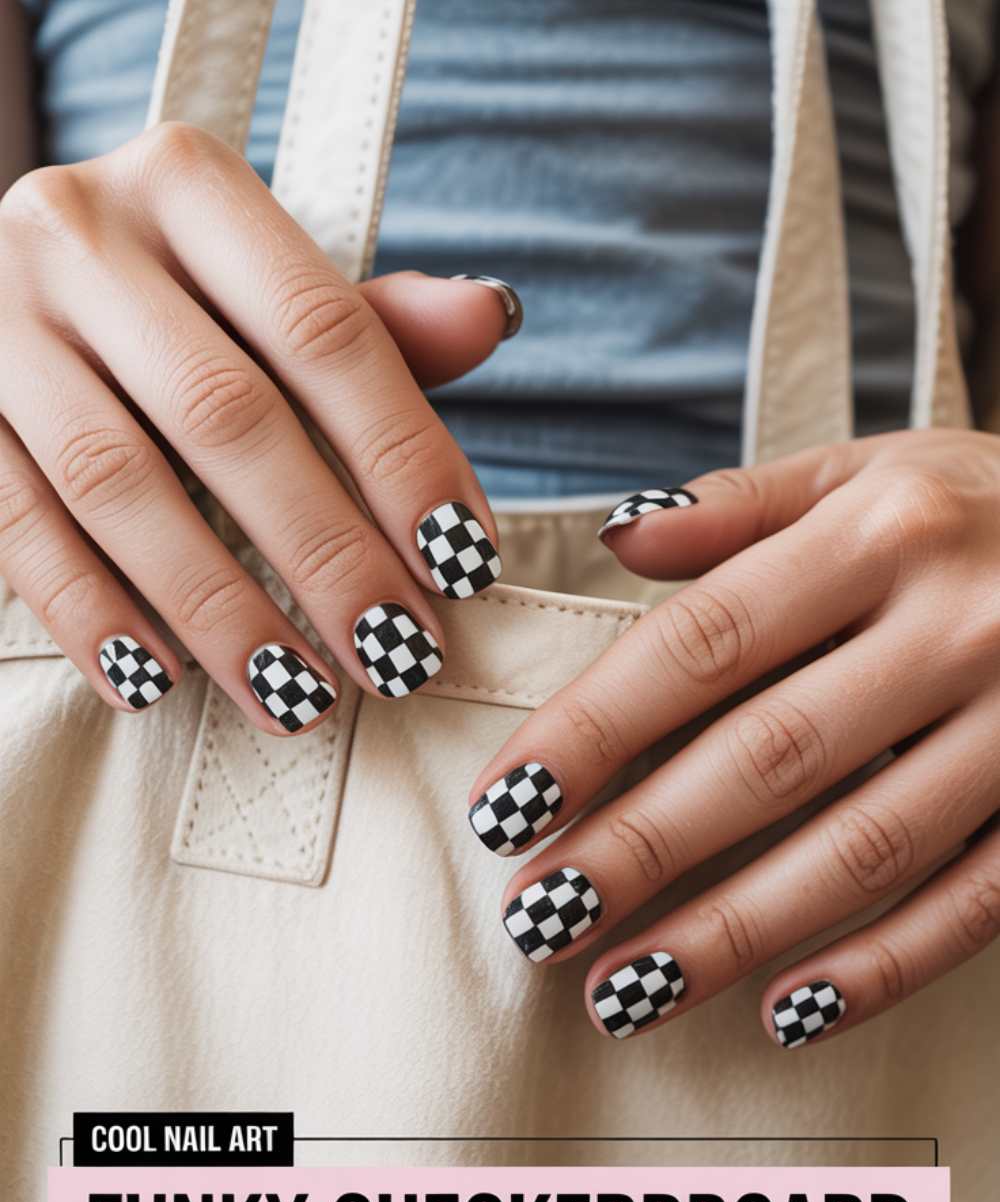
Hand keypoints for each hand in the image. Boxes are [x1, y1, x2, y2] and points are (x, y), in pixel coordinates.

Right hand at [0, 124, 509, 730]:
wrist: (3, 282)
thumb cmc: (172, 298)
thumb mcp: (267, 287)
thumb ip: (374, 320)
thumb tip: (489, 318)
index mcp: (188, 184)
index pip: (324, 328)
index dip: (403, 454)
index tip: (462, 563)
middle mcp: (80, 232)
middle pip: (226, 414)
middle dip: (324, 550)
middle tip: (394, 654)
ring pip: (117, 481)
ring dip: (215, 605)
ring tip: (294, 694)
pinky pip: (16, 525)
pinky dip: (89, 612)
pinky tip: (154, 682)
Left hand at [468, 429, 999, 1048]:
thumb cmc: (984, 511)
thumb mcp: (871, 473)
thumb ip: (741, 506)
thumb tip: (615, 537)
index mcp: (884, 532)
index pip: (703, 642)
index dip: (594, 730)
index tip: (506, 806)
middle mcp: (959, 627)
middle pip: (767, 757)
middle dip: (640, 849)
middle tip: (539, 917)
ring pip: (864, 849)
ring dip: (735, 931)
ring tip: (625, 986)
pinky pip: (975, 903)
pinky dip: (882, 967)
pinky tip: (788, 1012)